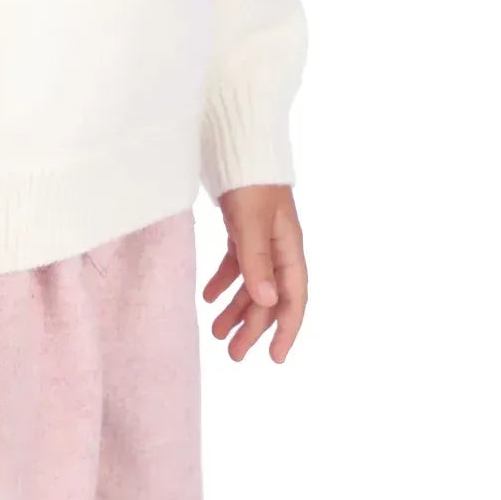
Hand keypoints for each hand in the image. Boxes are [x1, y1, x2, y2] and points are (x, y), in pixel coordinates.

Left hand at [203, 183, 306, 361]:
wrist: (236, 141)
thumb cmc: (249, 179)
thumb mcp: (252, 221)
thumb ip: (257, 261)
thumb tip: (267, 304)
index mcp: (289, 246)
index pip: (293, 297)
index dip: (286, 329)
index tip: (275, 358)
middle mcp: (278, 245)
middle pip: (270, 296)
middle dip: (254, 326)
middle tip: (233, 354)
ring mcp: (261, 237)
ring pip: (252, 282)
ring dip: (237, 308)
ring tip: (217, 332)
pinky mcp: (242, 228)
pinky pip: (237, 263)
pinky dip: (224, 281)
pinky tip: (207, 296)